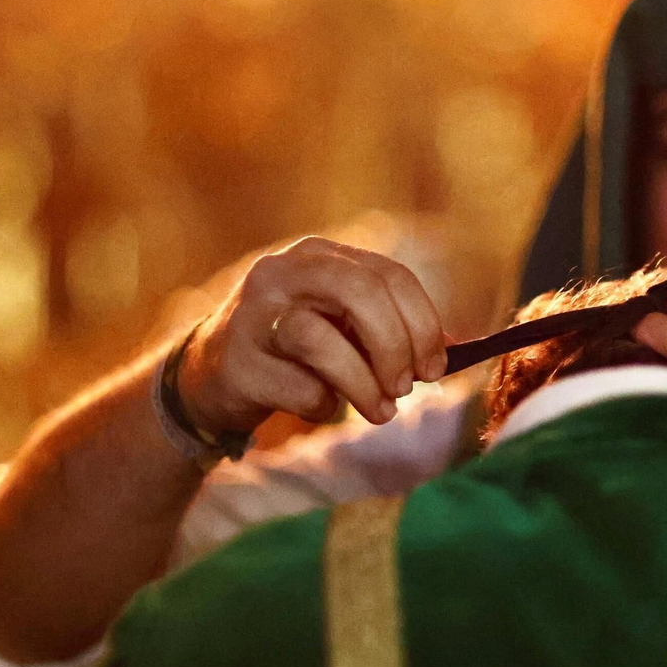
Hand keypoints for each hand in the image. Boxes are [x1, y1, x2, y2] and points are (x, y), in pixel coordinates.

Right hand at [177, 237, 445, 433]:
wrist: (210, 378)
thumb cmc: (295, 351)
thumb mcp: (344, 328)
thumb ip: (393, 330)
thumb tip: (455, 350)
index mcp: (320, 256)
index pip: (389, 275)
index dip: (423, 323)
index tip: (436, 367)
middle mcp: (283, 273)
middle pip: (359, 293)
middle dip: (395, 346)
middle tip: (407, 386)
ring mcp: (253, 316)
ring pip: (322, 341)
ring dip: (364, 385)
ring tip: (380, 411)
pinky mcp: (236, 364)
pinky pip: (299, 388)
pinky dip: (323, 405)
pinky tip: (321, 406)